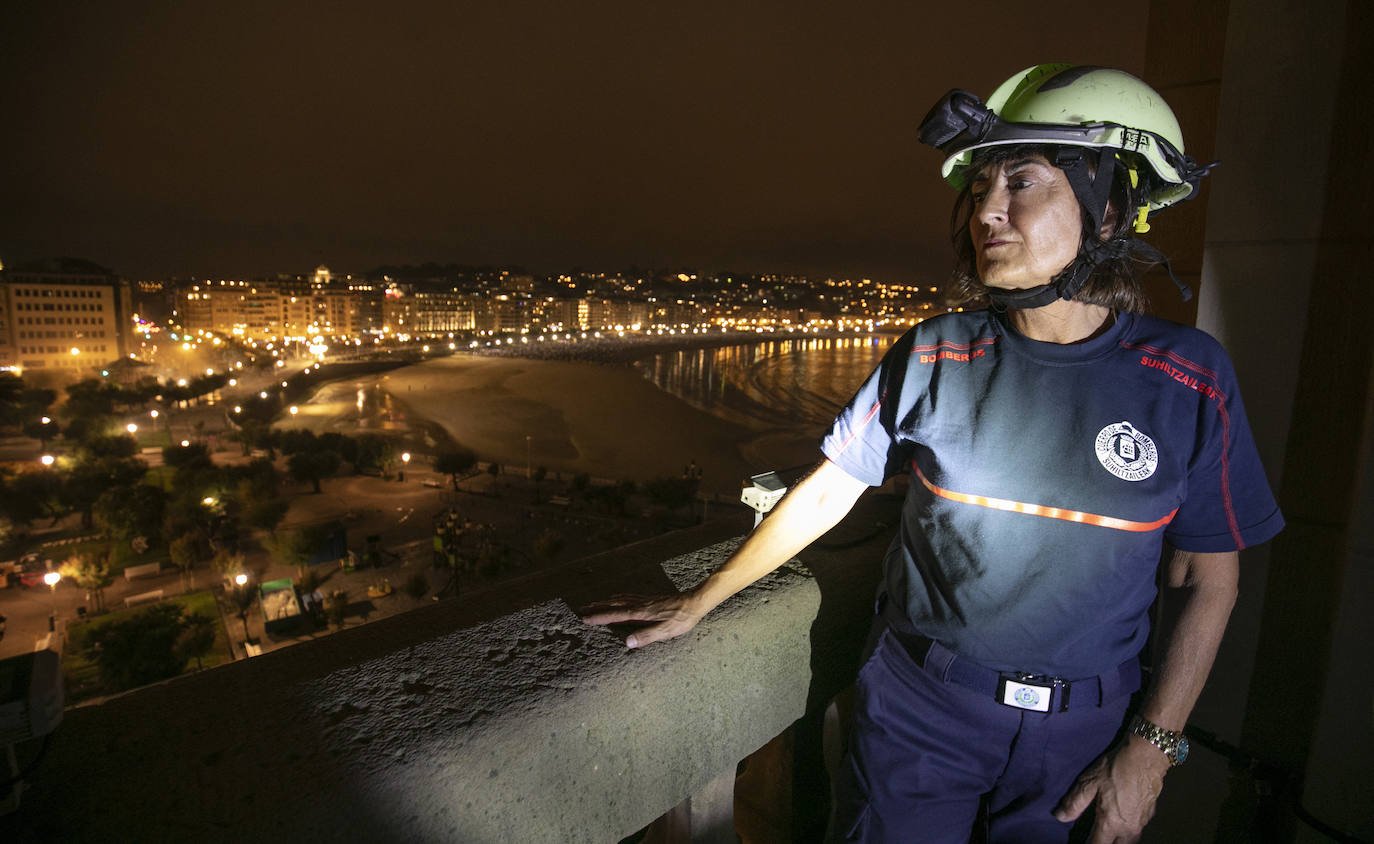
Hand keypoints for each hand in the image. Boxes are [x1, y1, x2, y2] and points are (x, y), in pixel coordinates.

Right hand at [579, 593, 704, 648]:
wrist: (695, 602)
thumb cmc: (682, 619)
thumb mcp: (666, 632)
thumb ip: (647, 636)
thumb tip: (627, 642)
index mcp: (641, 614)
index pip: (616, 615)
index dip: (599, 617)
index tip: (584, 618)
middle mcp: (640, 604)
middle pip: (614, 605)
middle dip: (597, 607)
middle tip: (581, 608)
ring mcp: (644, 600)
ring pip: (620, 600)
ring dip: (605, 602)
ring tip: (593, 603)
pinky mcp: (650, 599)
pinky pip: (629, 596)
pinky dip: (618, 597)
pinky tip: (617, 597)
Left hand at [1054, 737, 1169, 842]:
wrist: (1146, 756)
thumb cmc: (1116, 767)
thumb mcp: (1089, 782)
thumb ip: (1074, 803)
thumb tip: (1060, 817)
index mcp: (1111, 823)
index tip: (1082, 843)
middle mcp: (1128, 828)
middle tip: (1095, 839)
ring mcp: (1141, 822)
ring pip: (1129, 841)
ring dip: (1118, 841)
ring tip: (1108, 835)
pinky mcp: (1150, 815)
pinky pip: (1137, 831)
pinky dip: (1128, 832)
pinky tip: (1122, 822)